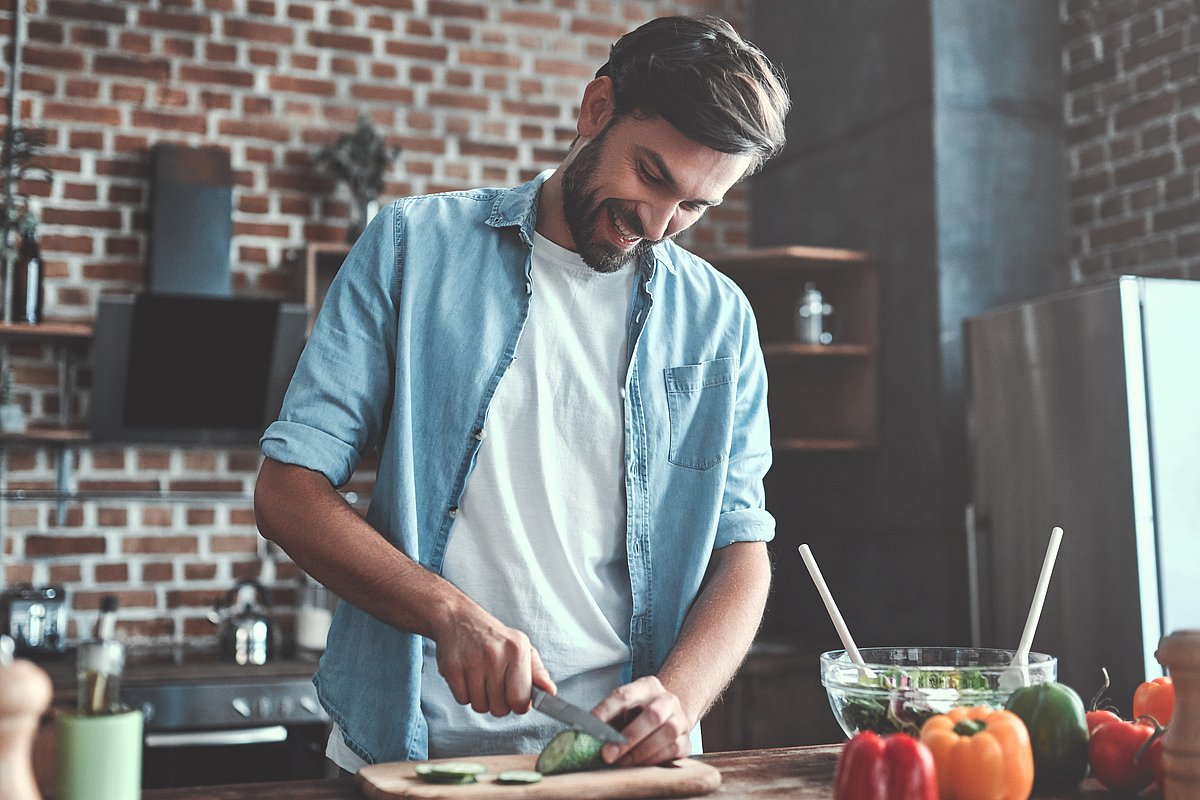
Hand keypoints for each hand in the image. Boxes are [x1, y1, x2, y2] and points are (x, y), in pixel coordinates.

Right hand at [432, 606, 555, 716]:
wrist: (459, 619)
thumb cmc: (495, 638)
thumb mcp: (522, 647)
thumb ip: (537, 672)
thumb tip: (550, 692)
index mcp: (517, 650)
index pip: (520, 699)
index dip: (519, 705)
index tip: (515, 699)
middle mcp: (494, 654)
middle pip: (499, 708)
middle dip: (499, 703)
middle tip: (496, 685)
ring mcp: (471, 661)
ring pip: (480, 706)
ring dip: (481, 699)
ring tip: (481, 679)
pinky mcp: (452, 667)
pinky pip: (462, 700)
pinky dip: (465, 694)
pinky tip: (468, 677)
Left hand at [592, 676, 691, 766]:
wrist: (668, 717)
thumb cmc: (638, 715)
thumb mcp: (623, 710)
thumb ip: (607, 720)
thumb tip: (582, 736)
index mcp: (647, 686)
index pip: (624, 695)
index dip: (606, 710)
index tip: (591, 726)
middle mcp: (667, 699)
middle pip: (652, 716)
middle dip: (628, 738)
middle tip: (607, 755)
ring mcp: (680, 719)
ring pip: (666, 734)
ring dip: (640, 752)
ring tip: (622, 763)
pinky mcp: (687, 740)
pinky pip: (674, 750)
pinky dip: (654, 759)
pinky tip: (639, 764)